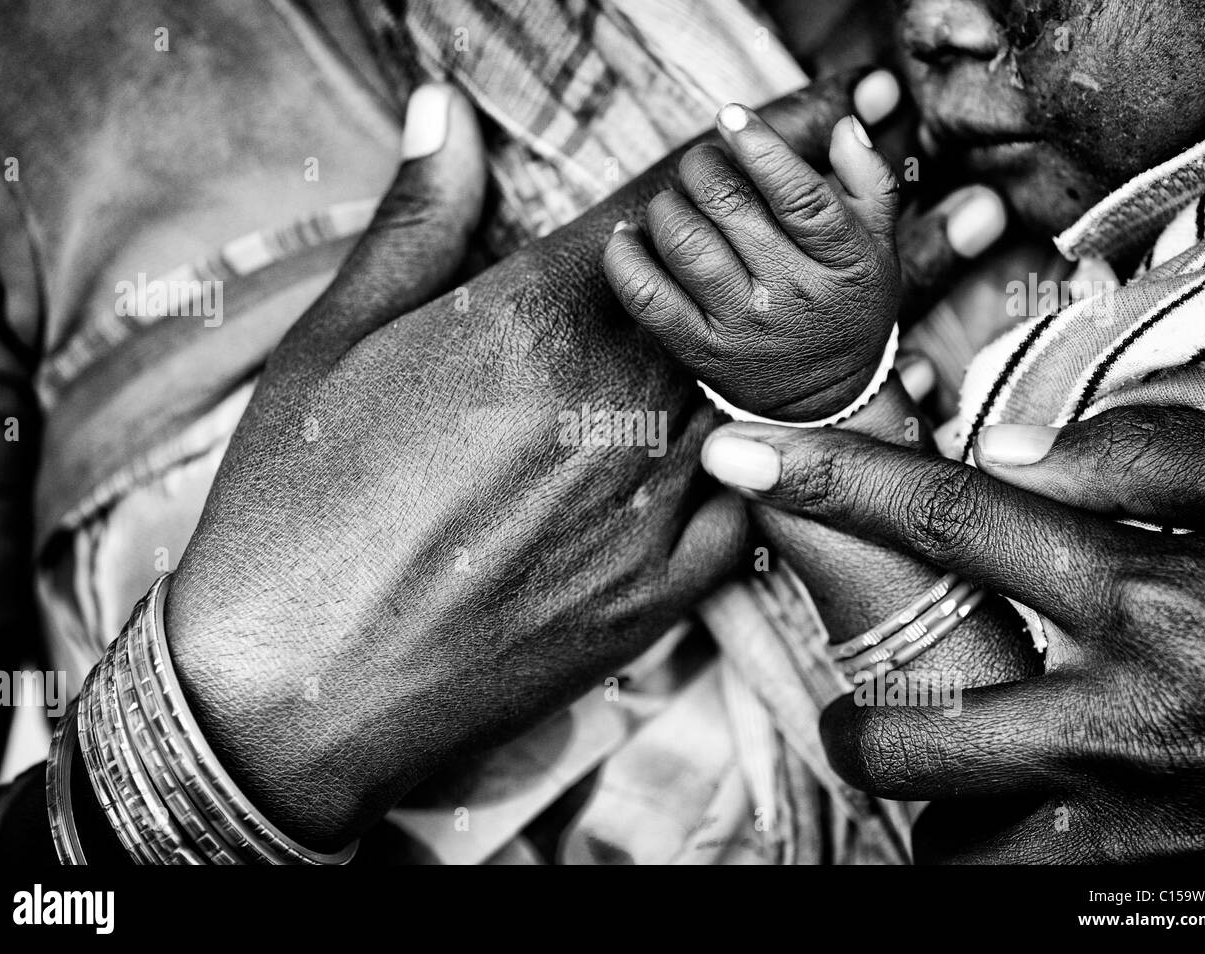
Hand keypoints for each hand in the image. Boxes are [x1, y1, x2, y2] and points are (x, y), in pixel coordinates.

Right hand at [164, 75, 862, 848]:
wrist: (296, 681)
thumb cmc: (296, 506)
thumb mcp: (335, 341)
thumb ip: (413, 220)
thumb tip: (442, 108)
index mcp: (535, 323)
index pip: (670, 204)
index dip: (751, 142)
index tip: (821, 106)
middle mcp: (615, 403)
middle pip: (750, 288)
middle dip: (817, 224)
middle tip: (884, 178)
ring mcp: (649, 502)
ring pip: (776, 393)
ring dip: (839, 330)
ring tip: (909, 285)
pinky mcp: (660, 592)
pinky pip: (755, 510)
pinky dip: (789, 461)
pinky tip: (817, 433)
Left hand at [603, 104, 900, 422]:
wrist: (829, 397)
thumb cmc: (848, 300)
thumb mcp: (880, 244)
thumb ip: (871, 181)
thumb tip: (842, 127)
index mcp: (843, 260)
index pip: (799, 194)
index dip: (759, 146)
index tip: (732, 116)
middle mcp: (792, 293)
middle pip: (730, 207)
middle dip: (703, 167)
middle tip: (701, 165)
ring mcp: (743, 325)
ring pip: (684, 242)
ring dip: (667, 205)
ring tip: (674, 201)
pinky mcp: (701, 352)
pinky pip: (646, 296)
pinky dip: (625, 257)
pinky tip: (629, 236)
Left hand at [698, 404, 1204, 861]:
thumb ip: (1150, 456)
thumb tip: (1006, 447)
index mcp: (1145, 594)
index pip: (951, 518)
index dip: (832, 478)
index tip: (739, 452)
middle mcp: (1125, 713)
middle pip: (907, 737)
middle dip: (852, 732)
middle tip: (863, 716)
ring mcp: (1141, 817)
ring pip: (954, 846)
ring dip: (930, 811)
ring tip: (955, 775)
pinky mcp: (1163, 884)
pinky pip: (1027, 891)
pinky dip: (998, 858)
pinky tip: (1021, 817)